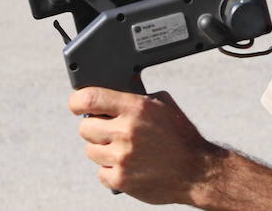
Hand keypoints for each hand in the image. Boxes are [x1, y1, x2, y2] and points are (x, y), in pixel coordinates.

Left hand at [70, 87, 225, 203]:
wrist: (195, 170)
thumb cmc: (181, 137)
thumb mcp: (163, 105)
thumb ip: (137, 97)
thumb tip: (113, 91)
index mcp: (136, 108)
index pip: (91, 98)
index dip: (77, 100)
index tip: (76, 103)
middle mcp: (126, 131)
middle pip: (85, 127)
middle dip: (95, 127)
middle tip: (109, 129)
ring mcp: (121, 157)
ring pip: (90, 150)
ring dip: (102, 149)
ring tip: (122, 149)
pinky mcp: (120, 180)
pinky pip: (100, 172)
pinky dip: (110, 170)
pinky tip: (127, 164)